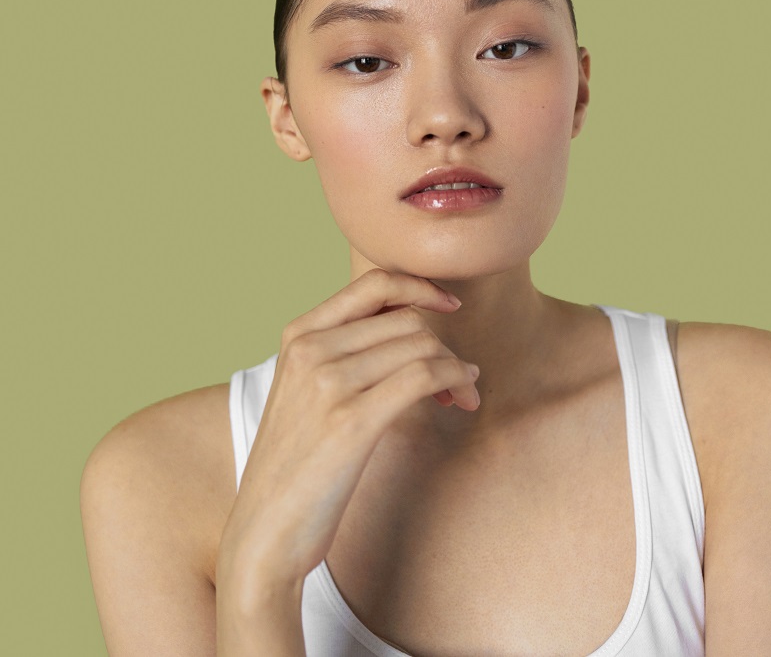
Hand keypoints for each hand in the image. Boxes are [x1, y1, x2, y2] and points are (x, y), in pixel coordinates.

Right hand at [217, 268, 479, 596]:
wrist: (264, 530)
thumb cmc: (295, 463)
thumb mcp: (305, 390)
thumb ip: (342, 351)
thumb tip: (409, 326)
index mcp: (298, 334)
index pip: (373, 285)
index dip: (421, 286)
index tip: (448, 304)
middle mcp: (309, 349)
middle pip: (407, 320)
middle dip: (443, 344)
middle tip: (457, 376)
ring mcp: (327, 382)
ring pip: (421, 346)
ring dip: (455, 366)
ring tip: (459, 394)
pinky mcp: (350, 421)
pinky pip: (423, 376)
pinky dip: (455, 380)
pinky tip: (461, 399)